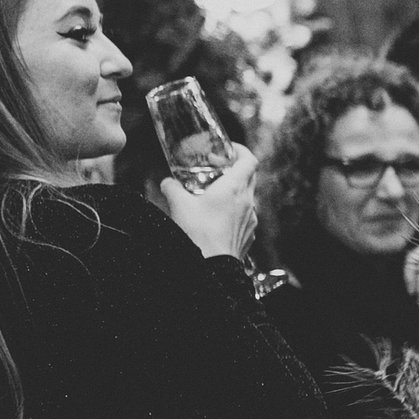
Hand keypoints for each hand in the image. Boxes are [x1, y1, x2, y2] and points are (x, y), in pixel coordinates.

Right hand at [159, 144, 256, 259]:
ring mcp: (251, 219)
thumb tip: (167, 183)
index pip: (249, 159)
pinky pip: (245, 216)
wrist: (213, 267)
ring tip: (214, 195)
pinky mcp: (249, 234)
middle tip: (218, 169)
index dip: (241, 151)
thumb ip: (171, 188)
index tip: (229, 150)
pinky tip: (217, 218)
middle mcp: (248, 201)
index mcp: (235, 188)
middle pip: (250, 176)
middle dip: (235, 169)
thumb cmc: (199, 234)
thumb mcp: (179, 205)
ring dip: (235, 191)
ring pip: (248, 197)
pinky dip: (235, 211)